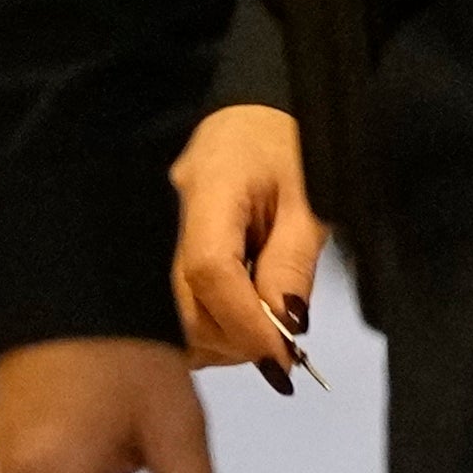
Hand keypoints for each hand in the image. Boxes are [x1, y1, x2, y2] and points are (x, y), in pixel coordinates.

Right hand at [167, 104, 326, 386]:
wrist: (259, 117)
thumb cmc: (293, 148)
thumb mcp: (313, 199)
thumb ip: (294, 260)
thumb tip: (285, 326)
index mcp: (209, 189)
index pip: (209, 271)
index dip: (243, 322)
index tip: (279, 355)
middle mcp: (170, 218)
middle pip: (184, 305)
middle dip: (235, 339)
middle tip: (282, 348)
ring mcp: (159, 238)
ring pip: (176, 317)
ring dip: (224, 338)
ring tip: (268, 327)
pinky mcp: (163, 254)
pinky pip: (179, 306)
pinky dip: (213, 325)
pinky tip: (245, 314)